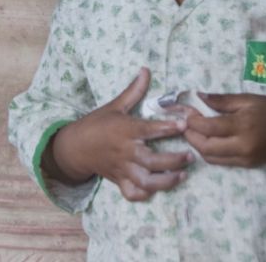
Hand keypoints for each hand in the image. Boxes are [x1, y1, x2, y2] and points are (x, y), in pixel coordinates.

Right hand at [46, 67, 192, 201]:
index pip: (148, 130)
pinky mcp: (119, 181)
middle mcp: (125, 151)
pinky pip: (133, 193)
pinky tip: (159, 188)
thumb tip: (146, 70)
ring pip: (146, 181)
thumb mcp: (114, 105)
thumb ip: (134, 91)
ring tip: (182, 175)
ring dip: (166, 181)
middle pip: (151, 161)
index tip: (183, 125)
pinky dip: (146, 194)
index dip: (166, 128)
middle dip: (173, 160)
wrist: (75, 147)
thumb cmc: (97, 124)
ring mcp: (122, 169)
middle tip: (190, 155)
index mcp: (124, 130)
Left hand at [184, 93, 265, 166]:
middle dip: (191, 136)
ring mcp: (246, 159)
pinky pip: (222, 162)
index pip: (209, 128)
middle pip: (206, 147)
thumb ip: (221, 100)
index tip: (186, 113)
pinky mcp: (248, 165)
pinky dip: (210, 152)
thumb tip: (198, 97)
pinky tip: (207, 140)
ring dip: (198, 146)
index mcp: (243, 126)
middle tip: (185, 125)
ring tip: (193, 132)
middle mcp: (243, 146)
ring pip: (211, 158)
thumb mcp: (246, 99)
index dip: (193, 121)